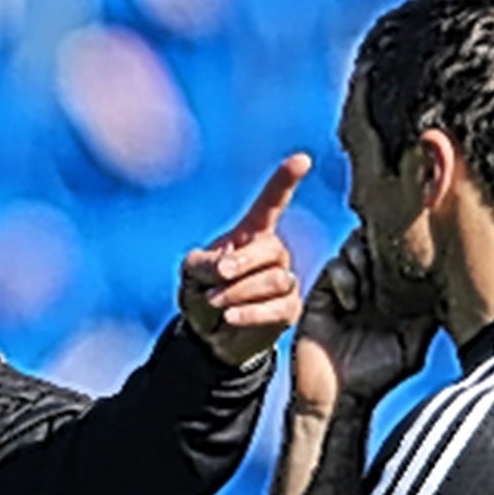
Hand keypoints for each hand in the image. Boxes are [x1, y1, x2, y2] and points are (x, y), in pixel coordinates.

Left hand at [179, 153, 312, 367]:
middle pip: (270, 249)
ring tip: (216, 302)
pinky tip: (230, 317)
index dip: (285, 181)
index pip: (271, 203)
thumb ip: (203, 263)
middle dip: (240, 264)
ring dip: (238, 292)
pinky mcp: (288, 308)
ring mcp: (284, 280)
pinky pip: (277, 308)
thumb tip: (225, 268)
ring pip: (274, 280)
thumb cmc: (202, 293)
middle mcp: (273, 253)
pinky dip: (249, 313)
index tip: (302, 160)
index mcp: (251, 234)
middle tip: (218, 276)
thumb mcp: (191, 273)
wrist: (209, 334)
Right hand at [292, 229, 437, 415]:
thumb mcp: (414, 347)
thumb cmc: (378, 377)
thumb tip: (453, 290)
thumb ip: (428, 319)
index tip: (419, 251)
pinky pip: (333, 269)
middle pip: (375, 244)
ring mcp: (344, 291)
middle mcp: (368, 288)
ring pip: (353, 249)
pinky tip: (352, 303)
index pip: (399, 256)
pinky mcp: (321, 297)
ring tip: (372, 280)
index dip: (407, 246)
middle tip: (394, 257)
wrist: (339, 398)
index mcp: (391, 295)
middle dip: (383, 245)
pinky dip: (345, 278)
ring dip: (363, 257)